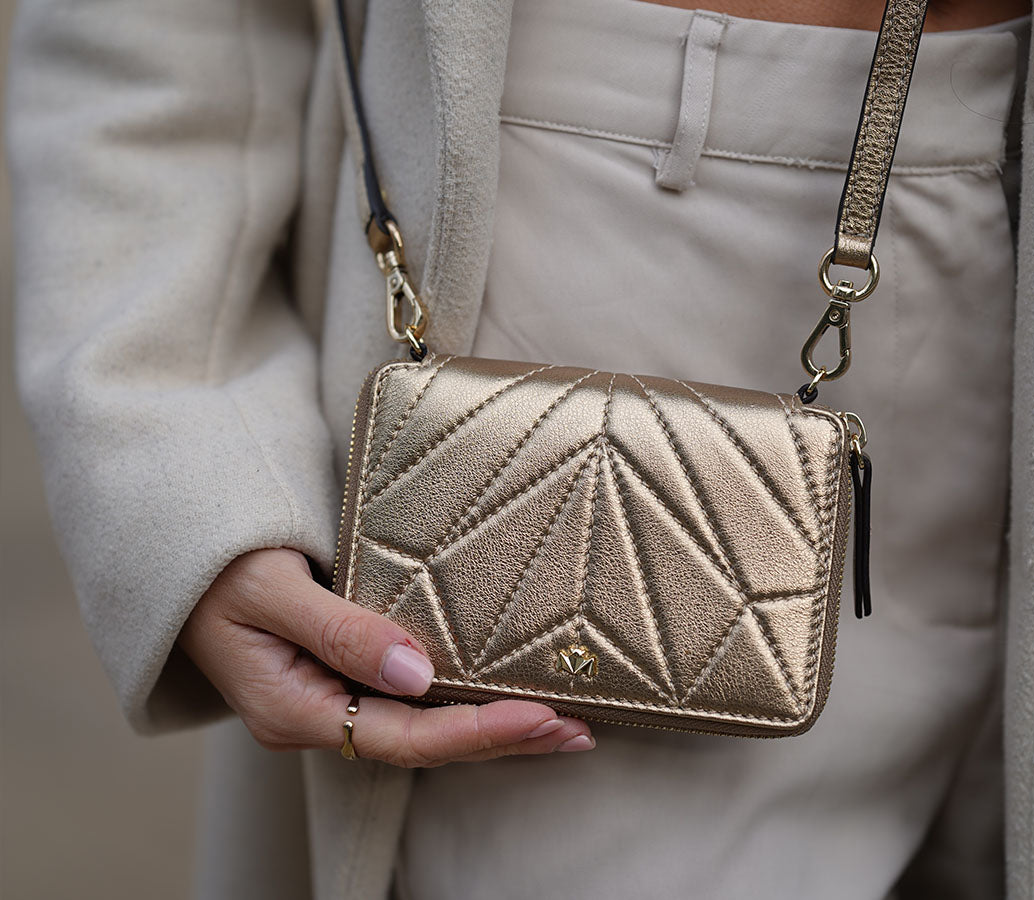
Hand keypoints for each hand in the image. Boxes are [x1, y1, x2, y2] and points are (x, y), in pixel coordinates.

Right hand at [179, 548, 593, 764]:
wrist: (180, 566)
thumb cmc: (218, 571)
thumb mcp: (271, 592)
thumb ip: (341, 630)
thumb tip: (418, 672)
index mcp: (296, 709)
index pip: (403, 735)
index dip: (475, 730)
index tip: (541, 714)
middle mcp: (320, 717)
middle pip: (425, 743)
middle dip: (502, 739)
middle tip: (577, 729)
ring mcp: (331, 702)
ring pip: (424, 729)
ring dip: (492, 726)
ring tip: (562, 725)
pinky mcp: (342, 679)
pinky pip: (412, 705)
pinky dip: (462, 703)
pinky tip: (502, 697)